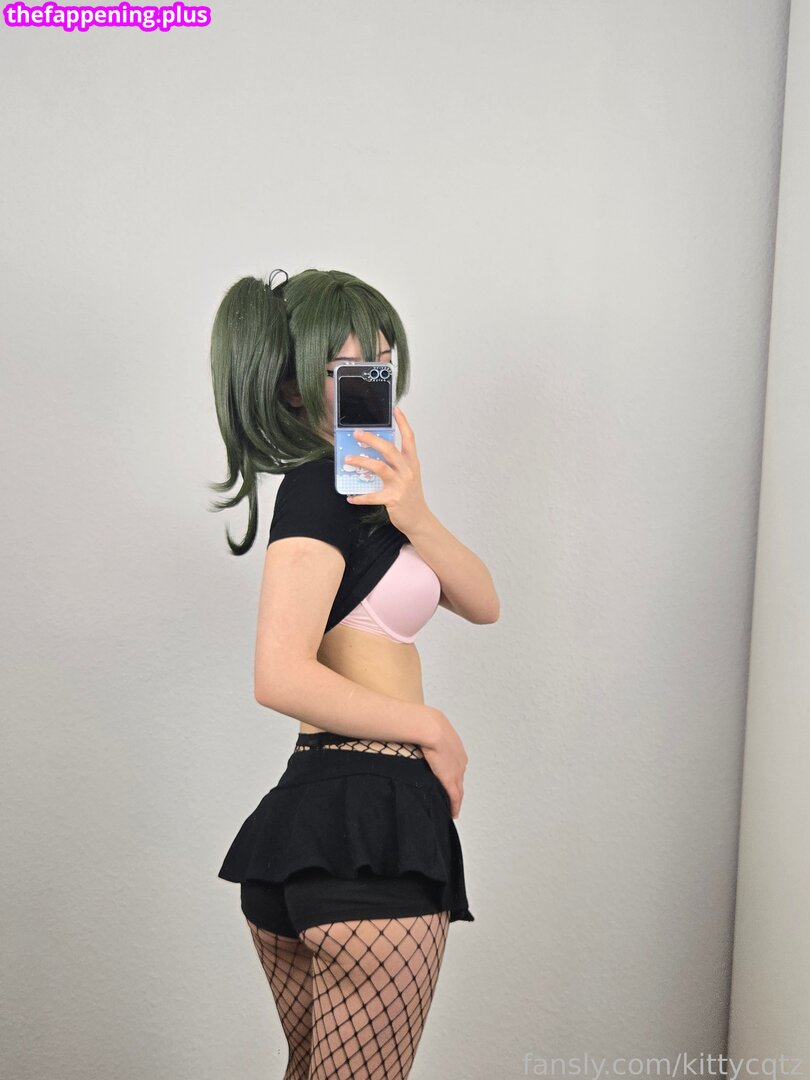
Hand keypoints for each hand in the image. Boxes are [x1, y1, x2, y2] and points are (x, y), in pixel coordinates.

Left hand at [344, 405, 431, 534]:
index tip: (395, 409)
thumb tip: (373, 454)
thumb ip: (396, 464)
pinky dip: (360, 497)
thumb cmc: (411, 496)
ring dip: (362, 462)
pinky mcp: (393, 498)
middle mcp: (407, 470)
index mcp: (412, 463)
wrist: (419, 519)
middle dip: (372, 439)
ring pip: (379, 468)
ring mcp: (401, 484)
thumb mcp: (408, 476)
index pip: (409, 438)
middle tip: (357, 433)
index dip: (403, 423)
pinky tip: (350, 497)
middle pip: (389, 449)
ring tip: (348, 459)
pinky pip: (372, 496)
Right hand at [419, 708, 467, 819]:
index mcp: (456, 749)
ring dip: (455, 801)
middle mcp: (460, 762)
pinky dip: (454, 806)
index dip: (453, 777)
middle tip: (452, 800)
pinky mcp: (450, 780)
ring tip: (452, 809)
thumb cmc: (425, 724)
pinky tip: (452, 813)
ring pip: (458, 791)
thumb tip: (415, 736)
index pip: (456, 767)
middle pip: (459, 780)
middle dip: (456, 790)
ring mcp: (457, 771)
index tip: (449, 784)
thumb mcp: (429, 730)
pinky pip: (454, 797)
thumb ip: (426, 737)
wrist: (428, 727)